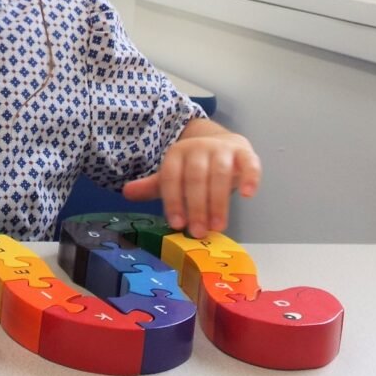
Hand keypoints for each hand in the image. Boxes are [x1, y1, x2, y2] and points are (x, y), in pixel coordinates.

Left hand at [122, 119, 260, 238]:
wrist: (223, 143)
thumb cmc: (194, 167)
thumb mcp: (172, 176)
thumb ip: (152, 186)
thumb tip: (126, 193)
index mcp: (176, 153)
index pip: (170, 177)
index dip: (172, 200)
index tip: (177, 224)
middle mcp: (198, 148)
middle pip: (194, 177)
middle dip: (196, 206)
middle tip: (198, 232)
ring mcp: (222, 150)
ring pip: (219, 173)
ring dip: (218, 201)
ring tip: (218, 227)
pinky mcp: (244, 153)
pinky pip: (249, 163)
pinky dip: (249, 177)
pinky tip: (247, 195)